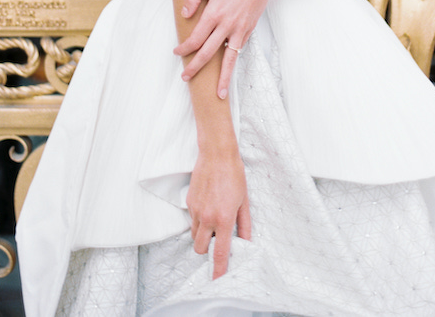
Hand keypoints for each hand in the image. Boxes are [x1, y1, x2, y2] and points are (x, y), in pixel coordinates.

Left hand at [175, 0, 273, 97]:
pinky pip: (238, 50)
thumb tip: (185, 14)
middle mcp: (227, 26)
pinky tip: (228, 70)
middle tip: (185, 78)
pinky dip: (233, 62)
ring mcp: (239, 31)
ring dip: (223, 78)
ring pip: (229, 60)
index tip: (177, 53)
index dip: (184, 49)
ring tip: (219, 94)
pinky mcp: (248, 31)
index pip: (195, 38)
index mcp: (214, 13)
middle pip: (208, 54)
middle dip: (195, 68)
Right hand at [187, 147, 250, 277]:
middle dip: (208, 248)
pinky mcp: (188, 202)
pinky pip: (192, 219)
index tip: (218, 280)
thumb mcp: (244, 201)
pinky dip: (199, 218)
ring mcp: (195, 210)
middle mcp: (207, 217)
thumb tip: (246, 242)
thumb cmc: (234, 175)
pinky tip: (208, 203)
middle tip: (218, 236)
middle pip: (201, 248)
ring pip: (194, 235)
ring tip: (213, 217)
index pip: (221, 253)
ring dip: (203, 233)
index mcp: (223, 219)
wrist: (217, 154)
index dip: (220, 269)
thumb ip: (244, 225)